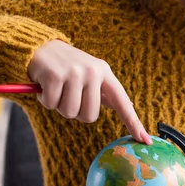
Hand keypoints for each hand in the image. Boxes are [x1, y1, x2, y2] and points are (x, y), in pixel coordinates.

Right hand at [27, 40, 151, 143]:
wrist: (39, 46)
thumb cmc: (67, 67)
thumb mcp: (90, 75)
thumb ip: (105, 92)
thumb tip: (128, 107)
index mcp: (105, 73)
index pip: (122, 102)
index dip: (133, 122)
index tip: (145, 140)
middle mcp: (93, 72)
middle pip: (90, 116)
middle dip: (76, 113)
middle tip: (69, 96)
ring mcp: (74, 73)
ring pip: (70, 113)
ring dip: (59, 106)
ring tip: (57, 89)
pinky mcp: (54, 75)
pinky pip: (51, 105)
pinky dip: (45, 100)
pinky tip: (45, 86)